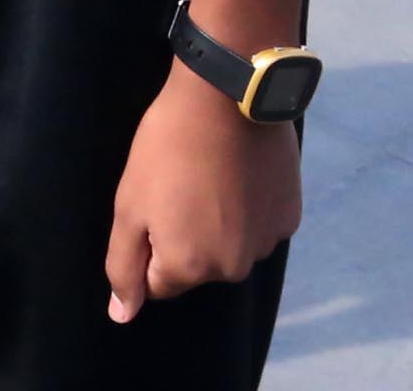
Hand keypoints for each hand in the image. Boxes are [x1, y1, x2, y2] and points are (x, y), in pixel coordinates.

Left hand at [105, 65, 301, 322]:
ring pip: (230, 246)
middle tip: (181, 185)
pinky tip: (239, 173)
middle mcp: (233, 268)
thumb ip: (123, 267)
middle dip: (185, 235)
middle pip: (197, 266)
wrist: (226, 97)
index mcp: (190, 268)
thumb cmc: (167, 148)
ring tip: (210, 175)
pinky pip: (258, 225)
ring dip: (218, 223)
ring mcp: (267, 243)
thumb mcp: (129, 205)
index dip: (150, 241)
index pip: (158, 281)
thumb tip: (122, 315)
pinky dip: (248, 208)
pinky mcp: (290, 216)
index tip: (154, 201)